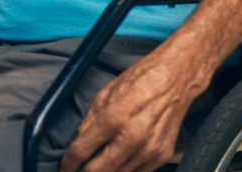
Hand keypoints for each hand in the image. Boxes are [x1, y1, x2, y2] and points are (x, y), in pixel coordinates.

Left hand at [60, 49, 201, 171]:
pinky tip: (119, 161)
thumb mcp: (106, 93)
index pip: (81, 151)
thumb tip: (79, 141)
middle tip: (78, 169)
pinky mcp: (162, 155)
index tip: (65, 166)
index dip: (68, 163)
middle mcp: (132, 137)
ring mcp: (149, 149)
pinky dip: (124, 170)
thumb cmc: (141, 80)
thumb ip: (90, 121)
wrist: (176, 78)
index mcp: (113, 118)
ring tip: (98, 165)